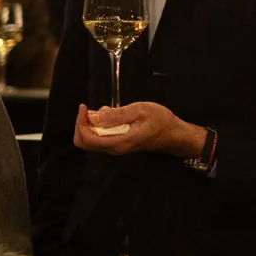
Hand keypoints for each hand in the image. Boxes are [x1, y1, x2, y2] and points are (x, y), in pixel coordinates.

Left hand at [74, 101, 205, 157]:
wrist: (174, 135)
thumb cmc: (161, 121)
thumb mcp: (140, 110)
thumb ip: (117, 115)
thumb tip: (95, 117)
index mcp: (120, 141)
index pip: (88, 139)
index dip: (81, 123)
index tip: (84, 107)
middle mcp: (115, 148)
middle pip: (85, 143)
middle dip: (81, 125)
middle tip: (87, 110)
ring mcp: (117, 148)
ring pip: (91, 141)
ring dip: (89, 125)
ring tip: (100, 111)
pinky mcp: (119, 144)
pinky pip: (101, 138)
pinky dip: (97, 127)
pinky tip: (108, 116)